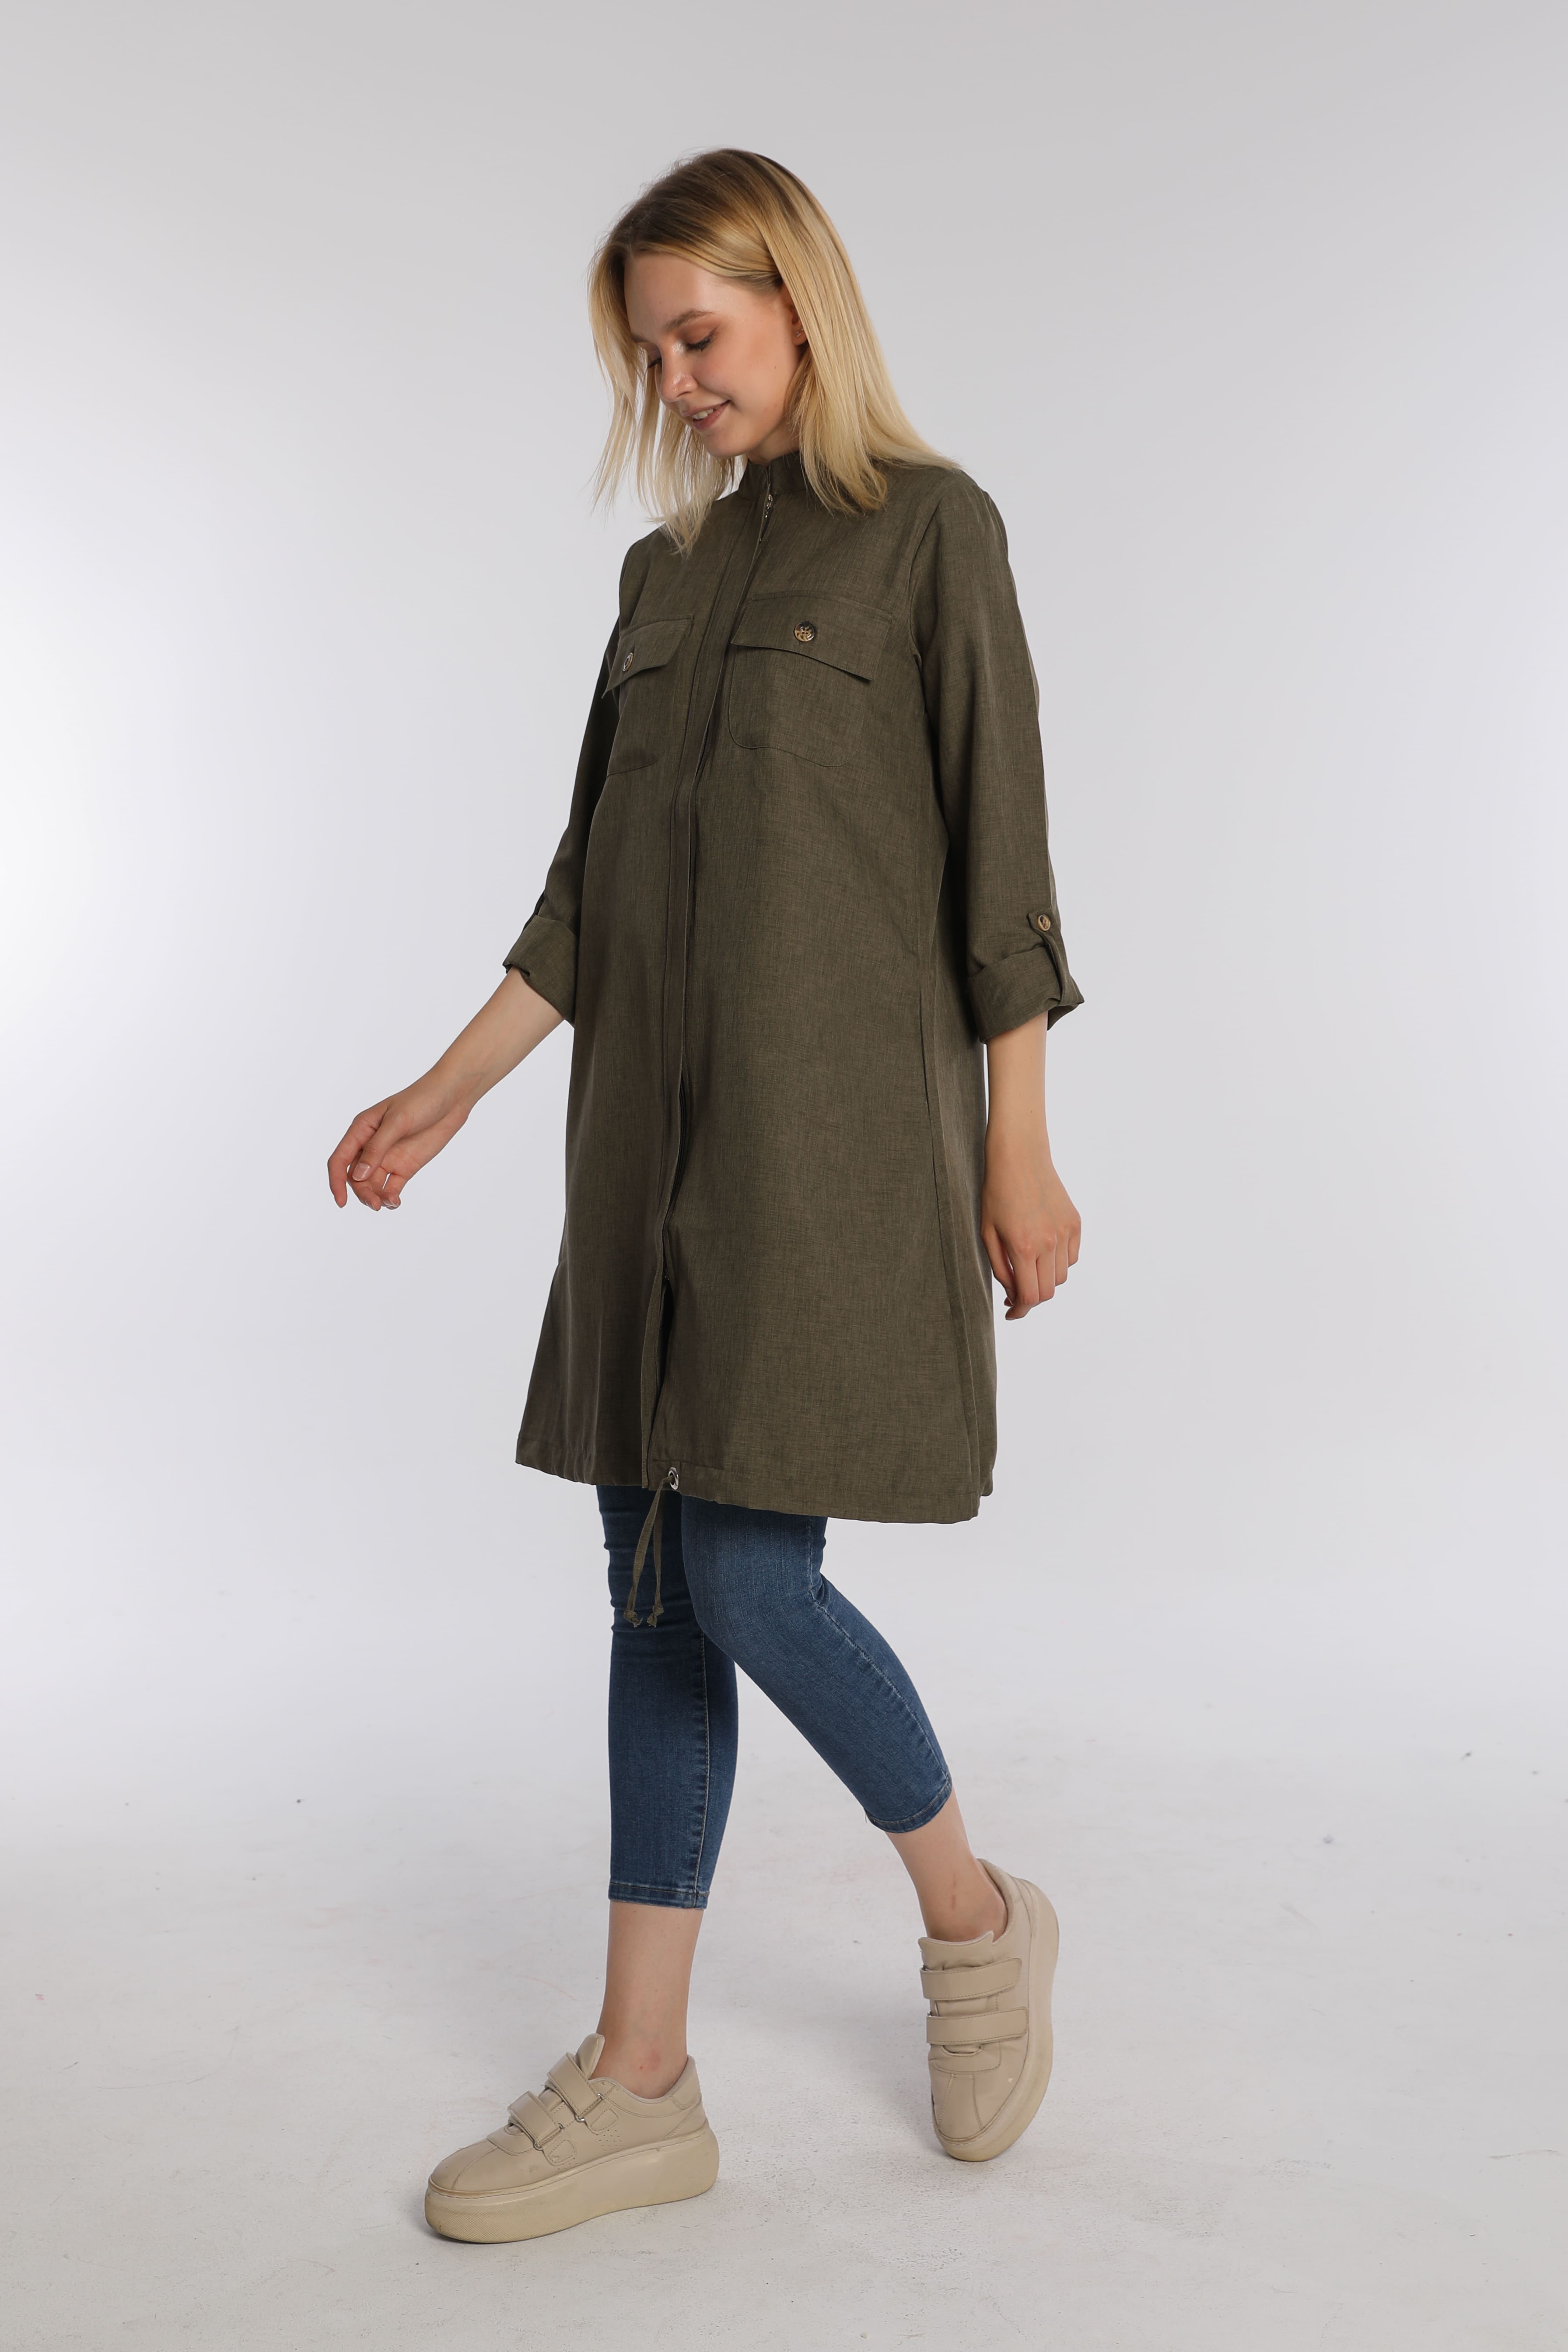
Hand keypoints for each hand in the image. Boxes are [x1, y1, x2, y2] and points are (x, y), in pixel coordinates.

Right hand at [327, 1071, 472, 1210]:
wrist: (452, 1097)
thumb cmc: (422, 1100)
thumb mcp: (397, 1122)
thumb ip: (377, 1148)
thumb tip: (358, 1175)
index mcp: (361, 1130)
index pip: (340, 1160)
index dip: (336, 1181)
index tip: (341, 1201)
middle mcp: (371, 1146)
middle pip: (356, 1177)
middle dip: (362, 1192)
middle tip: (375, 1204)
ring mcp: (388, 1157)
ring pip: (372, 1185)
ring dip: (376, 1197)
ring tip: (389, 1203)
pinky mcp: (405, 1166)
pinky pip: (391, 1187)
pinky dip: (390, 1197)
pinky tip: (395, 1202)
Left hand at [980, 1131, 1080, 1317]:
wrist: (1020, 1156)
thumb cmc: (997, 1193)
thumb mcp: (988, 1233)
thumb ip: (1001, 1268)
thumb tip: (1014, 1293)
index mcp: (1023, 1248)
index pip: (1030, 1296)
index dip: (1020, 1310)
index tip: (1011, 1312)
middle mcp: (1049, 1243)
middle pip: (1047, 1291)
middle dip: (1031, 1297)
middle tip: (1016, 1292)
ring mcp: (1065, 1233)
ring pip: (1061, 1277)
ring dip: (1045, 1280)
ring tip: (1028, 1267)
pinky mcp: (1075, 1223)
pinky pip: (1072, 1257)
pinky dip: (1059, 1262)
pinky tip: (1043, 1251)